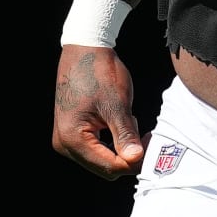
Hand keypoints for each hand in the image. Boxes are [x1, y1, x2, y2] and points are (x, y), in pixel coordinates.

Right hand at [53, 44, 146, 179]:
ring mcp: (65, 139)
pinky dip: (112, 142)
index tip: (153, 147)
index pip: (110, 167)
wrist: (85, 49)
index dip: (135, 162)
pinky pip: (96, 149)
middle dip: (128, 156)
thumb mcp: (117, 104)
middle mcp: (64, 144)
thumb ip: (125, 135)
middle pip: (105, 167)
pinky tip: (121, 123)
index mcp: (72, 138)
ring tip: (131, 123)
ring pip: (101, 160)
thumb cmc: (99, 72)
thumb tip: (136, 160)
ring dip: (121, 149)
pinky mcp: (71, 132)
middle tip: (146, 136)